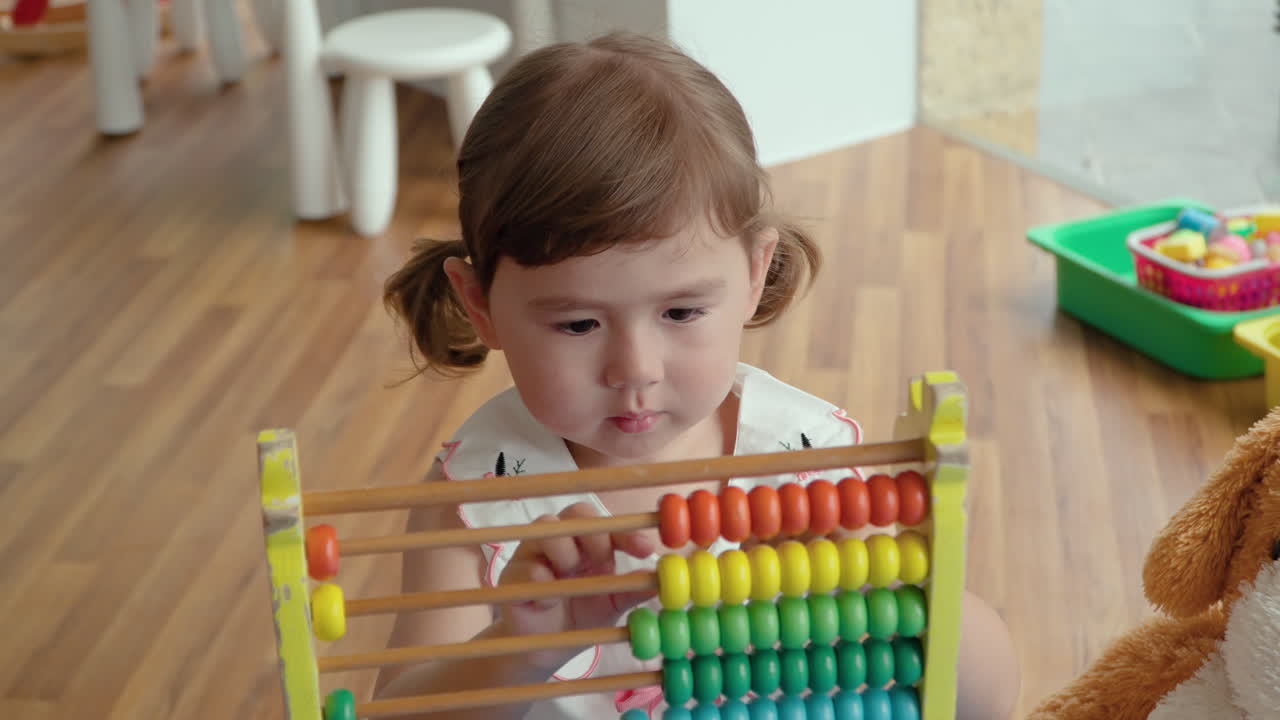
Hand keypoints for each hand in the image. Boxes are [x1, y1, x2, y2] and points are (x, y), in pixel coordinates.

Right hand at [497, 502, 655, 669]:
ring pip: (547, 529)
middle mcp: (562, 541)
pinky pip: (526, 567)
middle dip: (595, 534)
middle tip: (605, 560)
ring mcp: (534, 554)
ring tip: (571, 576)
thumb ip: (633, 591)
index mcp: (589, 544)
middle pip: (576, 512)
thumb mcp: (612, 605)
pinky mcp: (512, 575)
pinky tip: (550, 600)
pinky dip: (542, 581)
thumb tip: (662, 581)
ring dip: (566, 552)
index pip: (607, 524)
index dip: (627, 533)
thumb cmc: (581, 616)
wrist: (546, 650)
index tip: (645, 548)